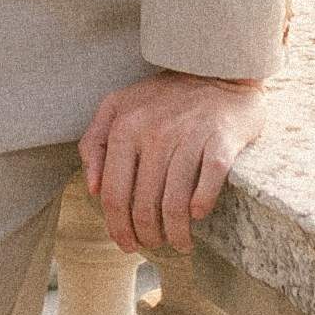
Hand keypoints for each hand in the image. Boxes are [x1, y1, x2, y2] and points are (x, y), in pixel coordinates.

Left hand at [79, 70, 265, 254]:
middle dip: (147, 237)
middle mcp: (154, 131)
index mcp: (124, 125)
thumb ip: (95, 142)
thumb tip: (93, 190)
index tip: (126, 243)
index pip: (113, 194)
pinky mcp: (221, 142)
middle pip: (143, 206)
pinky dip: (201, 209)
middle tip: (153, 244)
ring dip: (176, 235)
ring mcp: (188, 136)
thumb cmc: (162, 97)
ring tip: (179, 242)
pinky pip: (207, 188)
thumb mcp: (117, 106)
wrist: (215, 70)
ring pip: (175, 206)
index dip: (117, 227)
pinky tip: (198, 215)